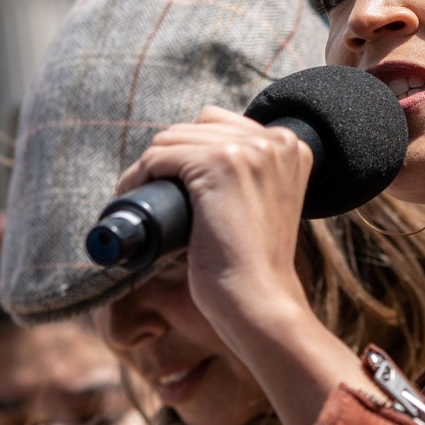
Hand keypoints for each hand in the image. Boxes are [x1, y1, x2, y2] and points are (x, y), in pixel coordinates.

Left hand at [115, 106, 313, 323]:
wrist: (259, 300)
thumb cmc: (254, 264)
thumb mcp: (263, 203)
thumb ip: (250, 175)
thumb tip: (197, 160)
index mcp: (291, 145)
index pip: (220, 123)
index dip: (189, 149)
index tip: (172, 179)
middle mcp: (276, 140)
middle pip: (194, 127)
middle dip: (167, 156)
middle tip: (150, 190)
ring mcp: (249, 149)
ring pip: (172, 139)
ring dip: (148, 165)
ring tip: (139, 194)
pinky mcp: (220, 163)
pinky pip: (159, 156)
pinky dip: (137, 176)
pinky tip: (133, 194)